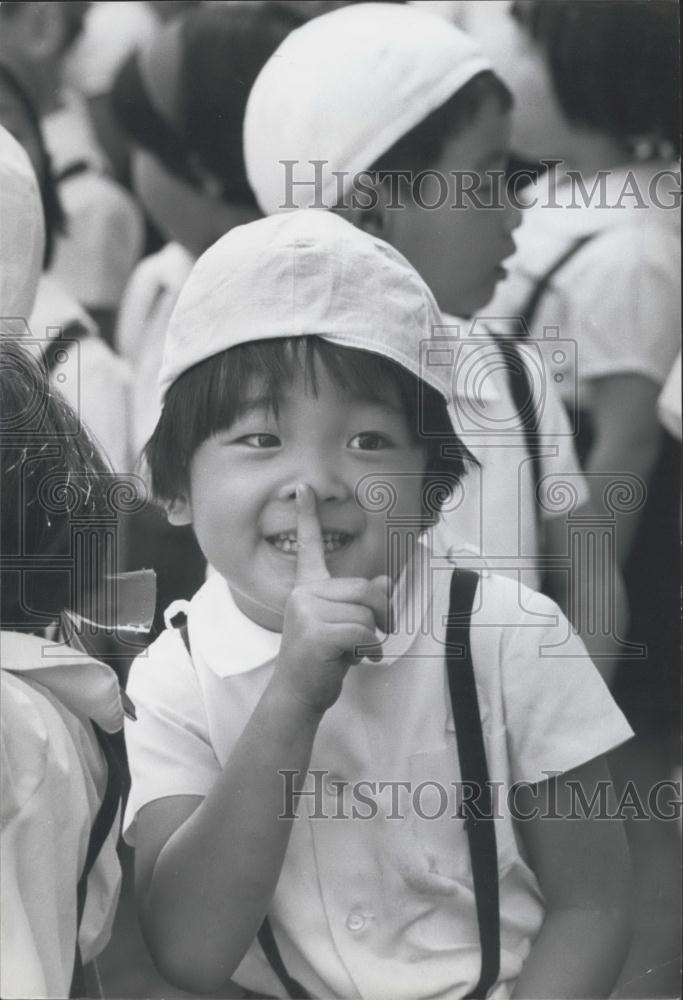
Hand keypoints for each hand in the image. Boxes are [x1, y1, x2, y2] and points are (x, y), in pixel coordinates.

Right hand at [275, 483, 392, 715]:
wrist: (298, 694)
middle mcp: (304, 593)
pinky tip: (352, 659)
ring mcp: (306, 611)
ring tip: (352, 650)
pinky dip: (368, 648)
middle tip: (373, 637)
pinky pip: (363, 631)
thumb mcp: (345, 625)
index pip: (308, 545)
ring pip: (367, 613)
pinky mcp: (315, 632)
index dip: (308, 515)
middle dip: (380, 615)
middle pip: (366, 589)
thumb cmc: (323, 659)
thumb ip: (362, 602)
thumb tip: (386, 583)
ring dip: (371, 637)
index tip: (304, 486)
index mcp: (308, 587)